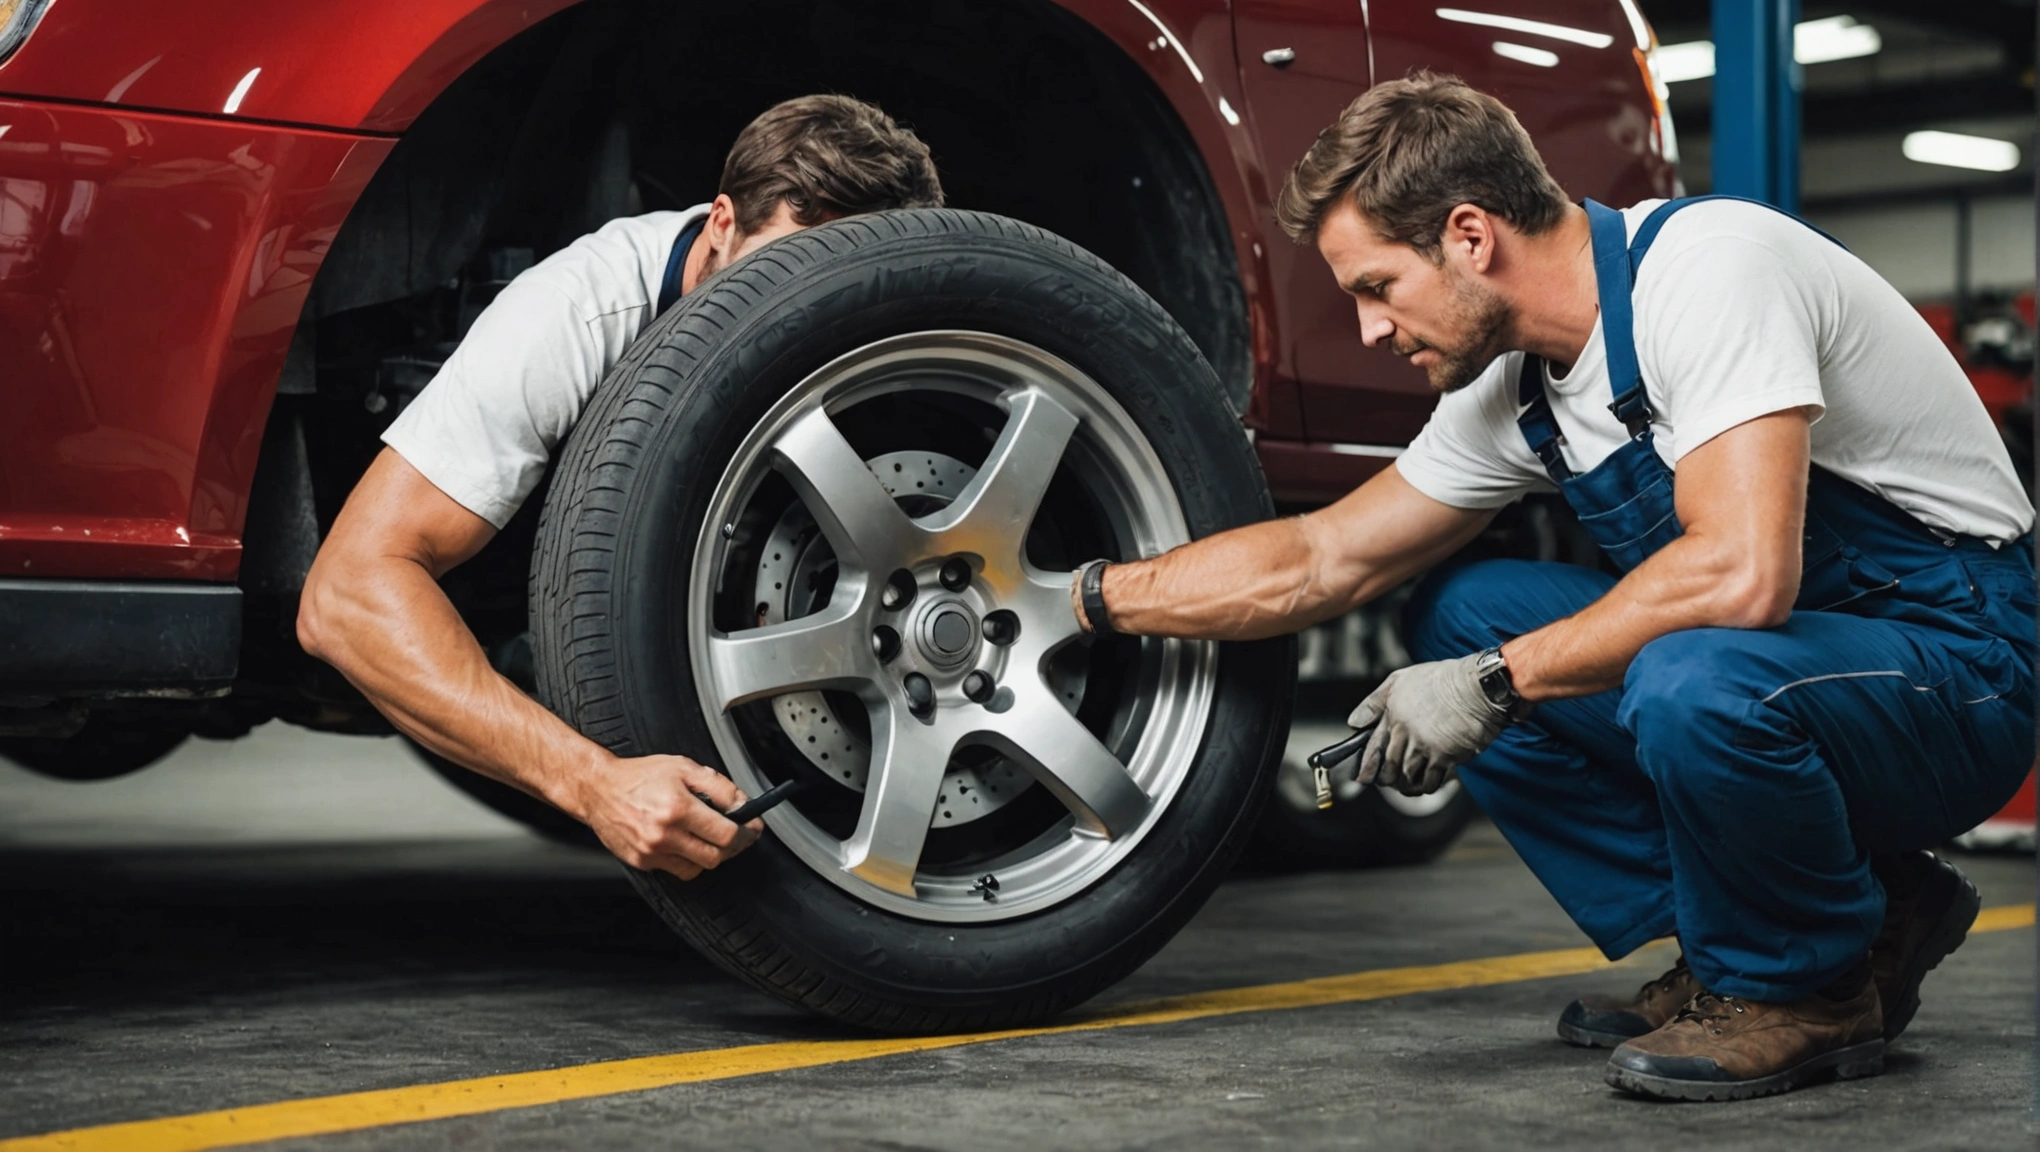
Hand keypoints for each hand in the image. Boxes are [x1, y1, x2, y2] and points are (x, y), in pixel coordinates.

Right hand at [573, 753, 762, 879]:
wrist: (599, 789)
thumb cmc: (639, 776)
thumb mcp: (683, 767)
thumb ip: (719, 786)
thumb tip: (743, 804)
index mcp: (678, 808)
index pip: (727, 833)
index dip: (747, 832)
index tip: (753, 828)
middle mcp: (664, 834)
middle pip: (716, 856)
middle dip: (733, 846)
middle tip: (737, 834)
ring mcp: (652, 852)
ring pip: (699, 867)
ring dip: (711, 855)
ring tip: (710, 837)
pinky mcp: (642, 862)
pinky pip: (677, 870)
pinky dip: (688, 860)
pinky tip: (687, 843)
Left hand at [1346, 653, 1519, 795]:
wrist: (1477, 688)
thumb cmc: (1441, 680)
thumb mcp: (1400, 680)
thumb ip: (1374, 702)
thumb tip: (1354, 722)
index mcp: (1393, 716)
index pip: (1372, 748)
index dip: (1366, 766)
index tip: (1362, 777)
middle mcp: (1406, 734)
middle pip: (1389, 767)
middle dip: (1386, 779)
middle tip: (1387, 781)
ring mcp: (1425, 747)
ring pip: (1407, 777)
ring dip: (1405, 784)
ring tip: (1406, 784)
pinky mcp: (1445, 757)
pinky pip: (1431, 782)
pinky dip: (1426, 786)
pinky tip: (1426, 783)